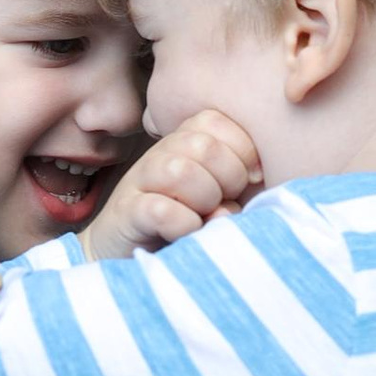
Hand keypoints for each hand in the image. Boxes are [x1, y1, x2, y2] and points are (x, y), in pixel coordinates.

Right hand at [83, 110, 261, 262]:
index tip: (250, 180)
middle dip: (228, 178)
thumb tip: (245, 192)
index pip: (216, 121)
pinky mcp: (126, 214)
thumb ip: (236, 187)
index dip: (243, 150)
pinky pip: (160, 209)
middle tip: (223, 202)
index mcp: (183, 143)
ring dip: (203, 200)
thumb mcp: (216, 199)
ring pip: (180, 171)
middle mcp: (159, 155)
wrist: (125, 254)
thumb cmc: (182, 225)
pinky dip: (182, 224)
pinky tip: (186, 233)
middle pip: (203, 146)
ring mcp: (139, 182)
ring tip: (202, 218)